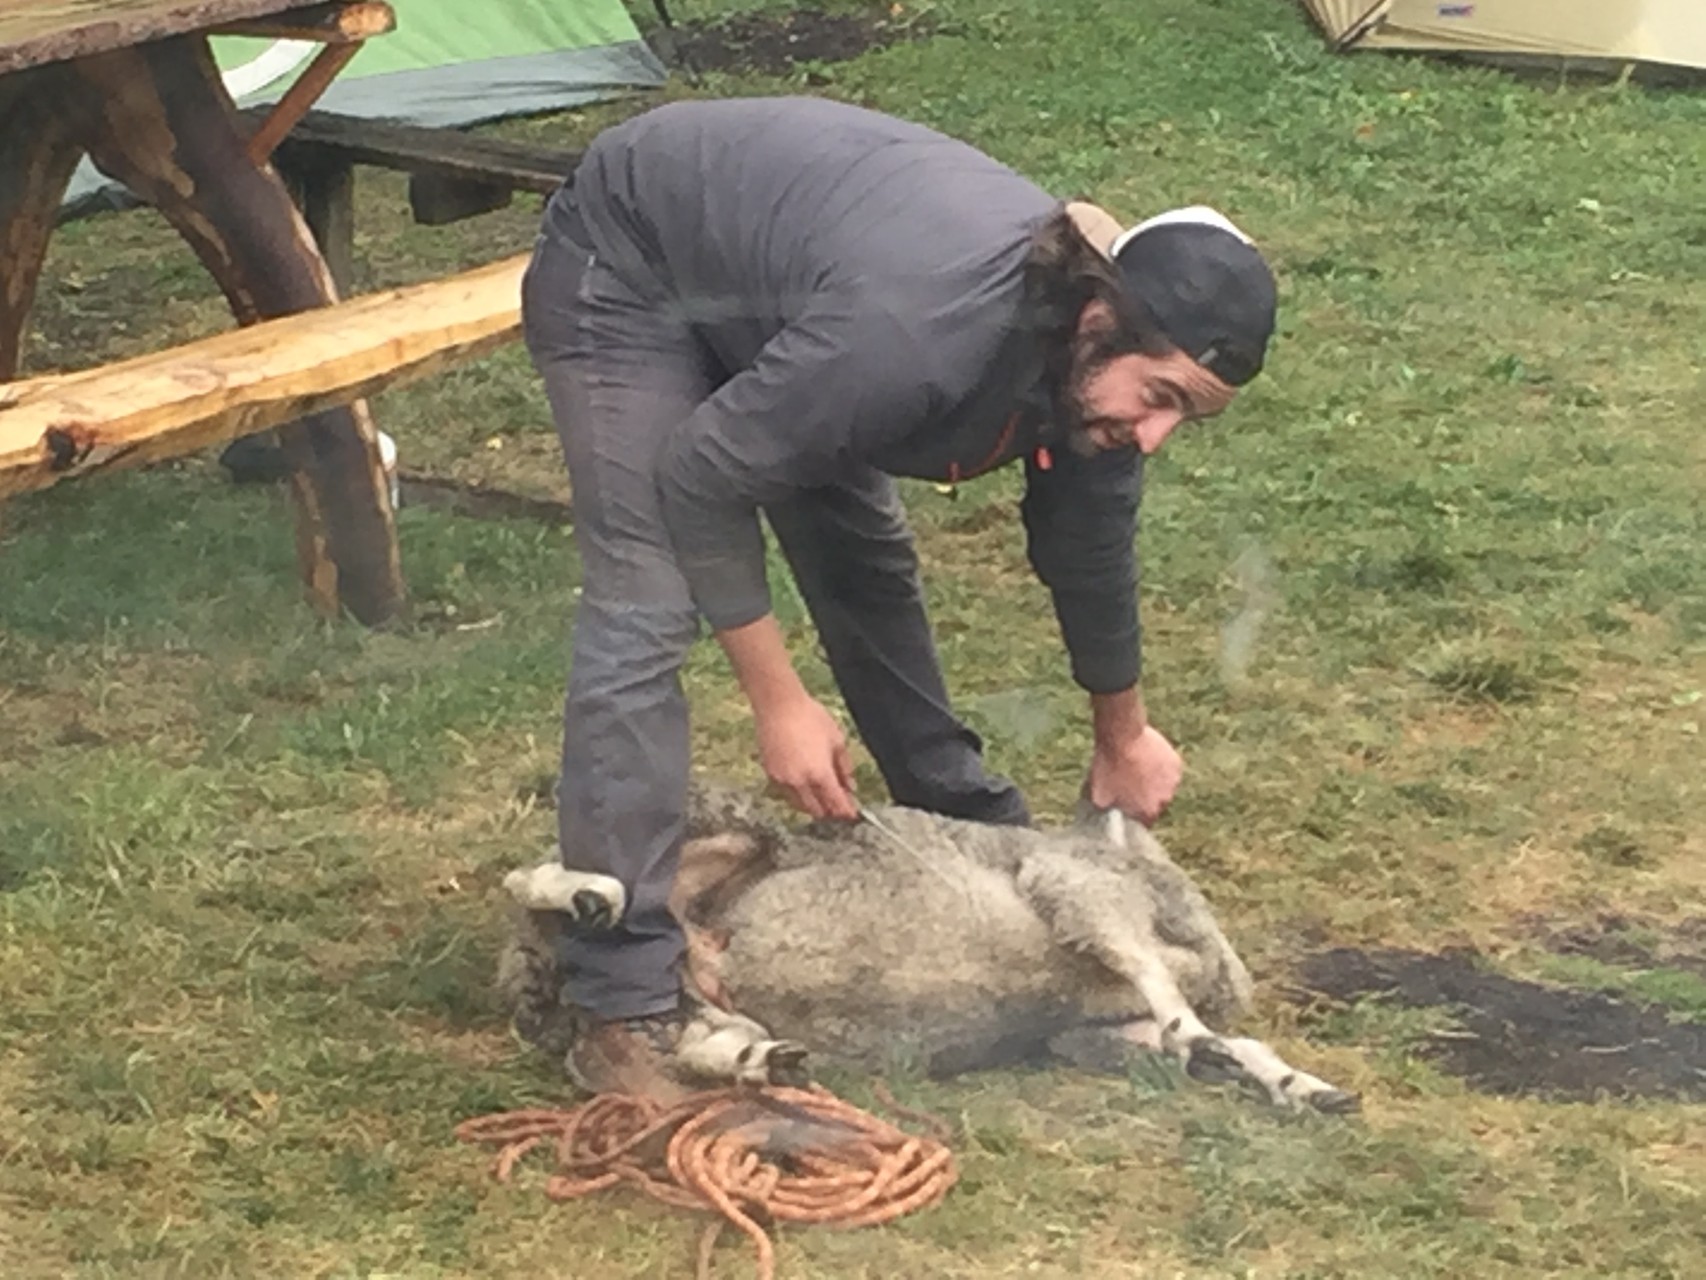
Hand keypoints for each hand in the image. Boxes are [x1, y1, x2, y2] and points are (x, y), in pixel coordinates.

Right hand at [754, 694, 858, 820]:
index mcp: (820, 774)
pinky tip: (804, 786)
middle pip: (818, 810)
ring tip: (822, 797)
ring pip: (800, 805)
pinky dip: (798, 795)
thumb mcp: (836, 739)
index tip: (852, 814)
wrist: (778, 706)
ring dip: (813, 805)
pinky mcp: (771, 774)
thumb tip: (851, 786)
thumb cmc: (810, 717)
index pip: (836, 803)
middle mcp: (800, 782)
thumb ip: (844, 767)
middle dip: (830, 811)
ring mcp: (783, 780)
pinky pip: (786, 794)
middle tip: (839, 805)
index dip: (846, 811)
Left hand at [1086, 723, 1181, 825]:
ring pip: (1162, 787)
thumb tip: (1108, 822)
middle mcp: (1165, 801)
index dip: (1133, 815)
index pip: (1143, 823)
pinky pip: (1168, 771)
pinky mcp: (1176, 764)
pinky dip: (1159, 767)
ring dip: (1152, 782)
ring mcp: (1173, 782)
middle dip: (1143, 798)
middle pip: (1155, 805)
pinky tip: (1145, 758)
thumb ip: (1107, 814)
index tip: (1125, 806)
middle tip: (1129, 784)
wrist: (1121, 736)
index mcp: (1148, 812)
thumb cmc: (1108, 767)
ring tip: (1136, 769)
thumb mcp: (1098, 797)